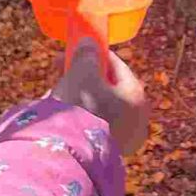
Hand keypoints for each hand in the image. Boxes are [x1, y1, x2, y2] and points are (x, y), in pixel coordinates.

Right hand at [51, 35, 150, 157]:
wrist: (69, 152)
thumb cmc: (81, 105)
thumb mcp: (82, 72)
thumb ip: (87, 54)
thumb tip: (89, 41)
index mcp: (136, 95)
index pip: (117, 66)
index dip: (95, 54)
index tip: (76, 50)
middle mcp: (137, 118)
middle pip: (109, 88)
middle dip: (85, 78)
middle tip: (64, 70)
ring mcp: (124, 139)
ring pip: (100, 108)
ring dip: (80, 97)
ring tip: (58, 92)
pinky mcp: (109, 153)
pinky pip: (94, 126)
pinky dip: (80, 117)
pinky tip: (63, 113)